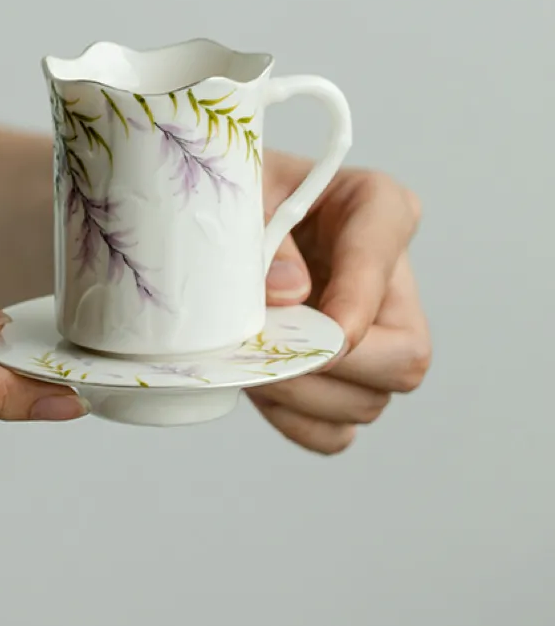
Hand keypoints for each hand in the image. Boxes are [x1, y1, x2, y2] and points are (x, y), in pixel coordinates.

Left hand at [251, 153, 430, 453]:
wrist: (221, 218)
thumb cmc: (239, 194)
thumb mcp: (245, 195)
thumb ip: (268, 243)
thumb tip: (289, 296)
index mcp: (377, 206)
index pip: (383, 255)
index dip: (357, 303)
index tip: (321, 332)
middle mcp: (392, 277)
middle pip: (405, 356)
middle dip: (329, 367)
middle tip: (263, 353)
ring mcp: (377, 335)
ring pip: (370, 401)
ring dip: (301, 396)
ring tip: (249, 362)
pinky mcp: (348, 378)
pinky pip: (338, 431)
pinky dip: (296, 421)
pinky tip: (262, 387)